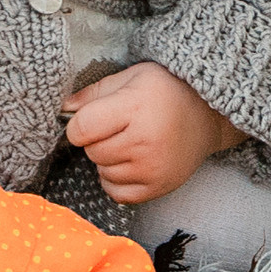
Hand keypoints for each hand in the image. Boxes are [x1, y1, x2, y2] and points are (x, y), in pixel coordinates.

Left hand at [61, 61, 243, 204]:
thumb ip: (93, 93)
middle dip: (96, 140)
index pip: (82, 128)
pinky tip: (130, 162)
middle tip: (117, 127)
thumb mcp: (130, 78)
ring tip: (129, 142)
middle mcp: (145, 141)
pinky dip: (116, 180)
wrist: (208, 115)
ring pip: (102, 172)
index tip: (91, 118)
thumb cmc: (165, 91)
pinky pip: (117, 193)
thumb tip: (62, 110)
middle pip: (92, 151)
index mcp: (135, 108)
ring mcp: (153, 169)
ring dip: (107, 160)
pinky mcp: (159, 187)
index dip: (78, 124)